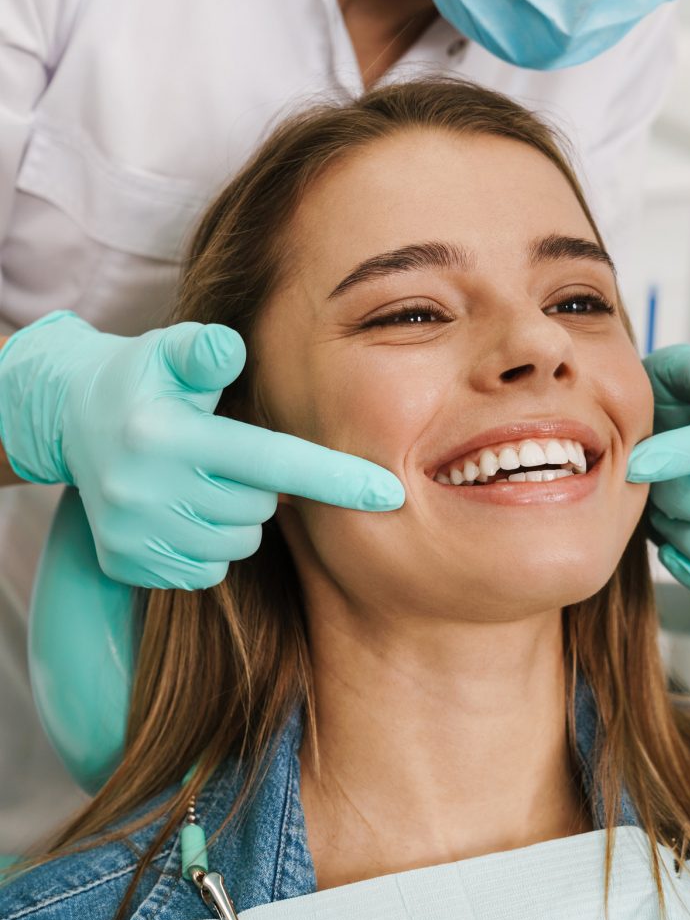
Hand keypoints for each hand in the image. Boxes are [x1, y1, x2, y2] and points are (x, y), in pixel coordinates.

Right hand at [0, 311, 403, 588]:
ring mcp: (135, 535)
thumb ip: (205, 351)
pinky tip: (183, 511)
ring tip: (200, 480)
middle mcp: (146, 491)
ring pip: (238, 544)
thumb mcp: (167, 352)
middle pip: (259, 508)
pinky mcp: (128, 565)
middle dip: (259, 485)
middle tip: (225, 454)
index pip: (271, 462)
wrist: (68, 421)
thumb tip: (232, 348)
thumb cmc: (143, 381)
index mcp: (166, 436)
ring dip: (235, 517)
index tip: (391, 494)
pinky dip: (208, 546)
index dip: (336, 478)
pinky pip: (207, 571)